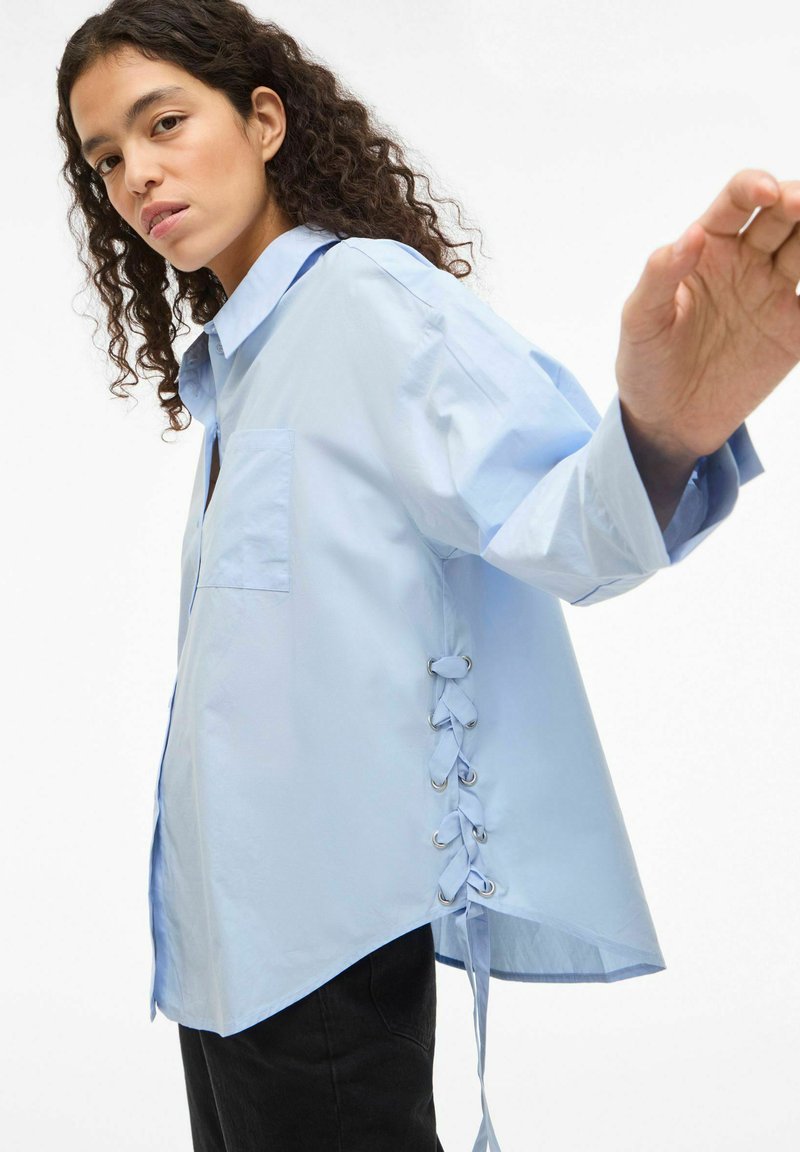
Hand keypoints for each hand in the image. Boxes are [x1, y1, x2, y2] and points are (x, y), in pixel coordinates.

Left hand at [615, 169, 799, 464]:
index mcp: (709, 249)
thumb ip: (660, 276)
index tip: (765, 193)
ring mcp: (774, 292)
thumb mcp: (640, 321)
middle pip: (785, 213)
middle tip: (799, 207)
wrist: (667, 421)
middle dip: (798, 201)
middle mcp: (748, 261)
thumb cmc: (644, 364)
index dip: (754, 186)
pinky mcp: (794, 328)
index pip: (737, 201)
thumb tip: (692, 235)